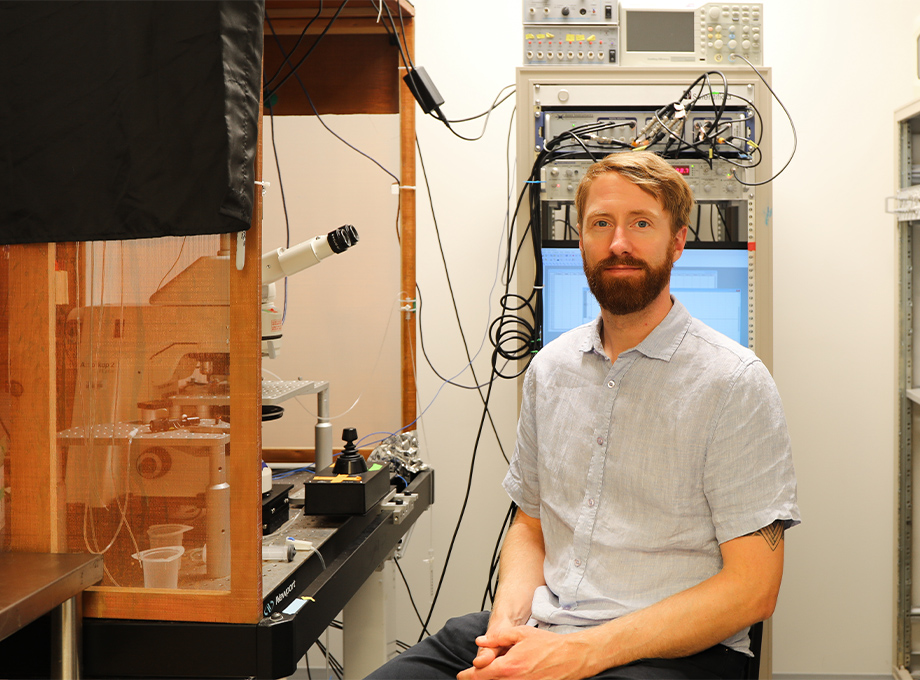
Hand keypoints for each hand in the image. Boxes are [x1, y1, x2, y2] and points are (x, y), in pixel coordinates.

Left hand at [456, 626, 592, 679]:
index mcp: (509, 666)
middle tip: (471, 676)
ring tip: (488, 674)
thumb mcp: (521, 633)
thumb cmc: (547, 644)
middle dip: (478, 679)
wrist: (571, 657)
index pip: (480, 675)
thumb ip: (498, 638)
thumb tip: (480, 642)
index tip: (462, 675)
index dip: (468, 676)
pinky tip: (506, 676)